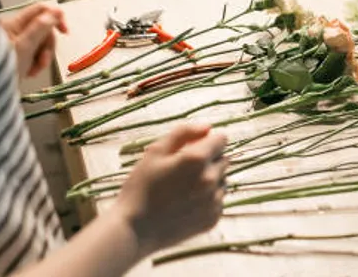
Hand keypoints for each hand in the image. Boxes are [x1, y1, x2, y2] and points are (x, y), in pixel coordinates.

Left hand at [0, 4, 67, 77]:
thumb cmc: (5, 68)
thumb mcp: (26, 46)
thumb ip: (42, 26)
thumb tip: (56, 12)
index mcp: (13, 23)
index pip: (41, 10)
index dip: (56, 18)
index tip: (65, 31)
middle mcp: (15, 30)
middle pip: (44, 29)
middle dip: (47, 46)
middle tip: (43, 59)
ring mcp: (17, 42)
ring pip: (42, 42)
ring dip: (43, 57)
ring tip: (35, 69)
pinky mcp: (19, 53)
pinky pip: (36, 53)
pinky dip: (36, 63)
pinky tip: (30, 71)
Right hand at [114, 125, 227, 256]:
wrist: (133, 230)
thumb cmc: (140, 187)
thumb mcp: (155, 152)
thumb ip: (183, 132)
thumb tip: (208, 127)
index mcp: (197, 159)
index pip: (221, 139)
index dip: (207, 141)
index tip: (192, 149)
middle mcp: (211, 179)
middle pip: (223, 159)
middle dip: (208, 160)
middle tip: (182, 171)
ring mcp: (214, 201)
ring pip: (222, 180)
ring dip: (210, 180)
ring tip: (183, 189)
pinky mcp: (213, 218)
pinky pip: (218, 200)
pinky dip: (208, 199)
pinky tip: (186, 204)